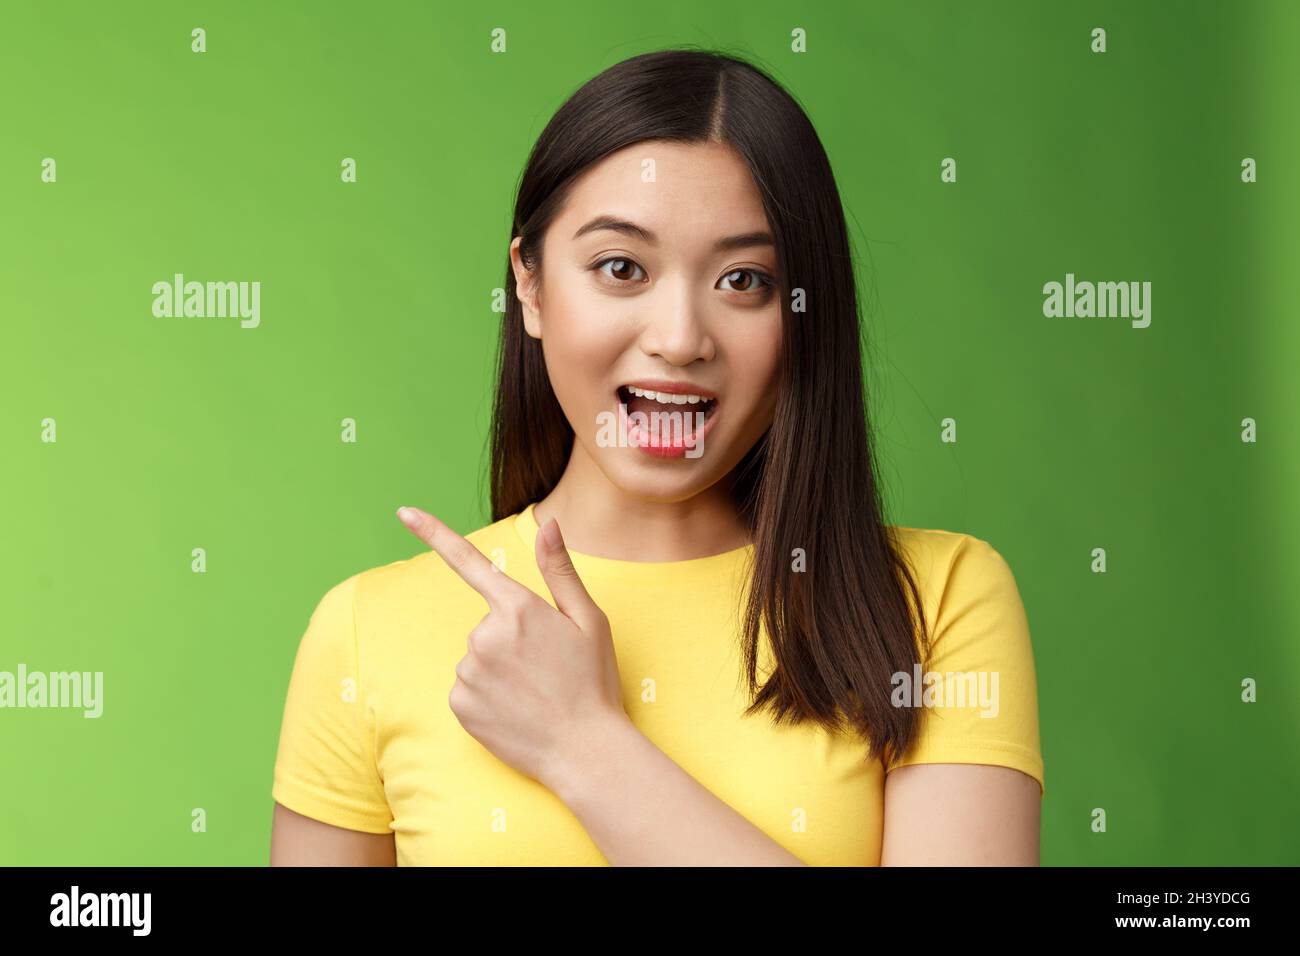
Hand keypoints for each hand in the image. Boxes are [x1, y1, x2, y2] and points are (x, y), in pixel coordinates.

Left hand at [396, 505, 628, 791]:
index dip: (434, 533)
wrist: (585, 751)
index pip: (470, 562)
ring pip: (476, 658)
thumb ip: (560, 570)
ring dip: (498, 670)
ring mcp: (469, 671)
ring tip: (533, 693)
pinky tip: (514, 711)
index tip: (405, 511)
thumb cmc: (593, 682)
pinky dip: (486, 697)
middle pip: (487, 624)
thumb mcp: (589, 620)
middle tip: (546, 667)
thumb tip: (550, 523)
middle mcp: (486, 635)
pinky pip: (467, 688)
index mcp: (519, 607)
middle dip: (510, 639)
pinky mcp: (459, 705)